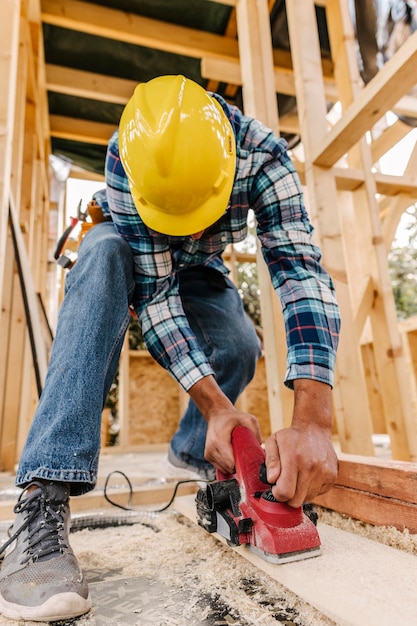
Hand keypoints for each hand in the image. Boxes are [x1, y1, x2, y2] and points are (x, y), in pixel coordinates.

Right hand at [204, 407, 260, 474]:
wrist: (217, 415)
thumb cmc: (232, 417)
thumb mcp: (248, 419)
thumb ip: (256, 432)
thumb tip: (262, 449)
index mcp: (219, 440)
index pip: (231, 463)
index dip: (242, 465)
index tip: (249, 461)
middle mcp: (212, 448)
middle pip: (229, 468)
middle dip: (239, 465)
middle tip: (245, 455)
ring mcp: (208, 453)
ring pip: (225, 469)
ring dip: (233, 465)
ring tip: (238, 453)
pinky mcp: (208, 456)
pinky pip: (221, 467)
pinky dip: (228, 464)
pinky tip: (231, 455)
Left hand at [264, 379, 337, 507]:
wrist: (314, 428)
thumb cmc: (291, 437)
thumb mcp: (273, 442)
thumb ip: (271, 461)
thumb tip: (272, 480)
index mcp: (293, 458)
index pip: (285, 492)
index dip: (277, 494)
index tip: (276, 487)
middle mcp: (311, 467)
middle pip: (296, 501)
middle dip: (287, 497)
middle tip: (285, 484)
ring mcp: (324, 472)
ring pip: (308, 499)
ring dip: (300, 493)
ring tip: (297, 477)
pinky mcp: (332, 476)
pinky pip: (318, 493)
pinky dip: (311, 489)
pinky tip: (308, 475)